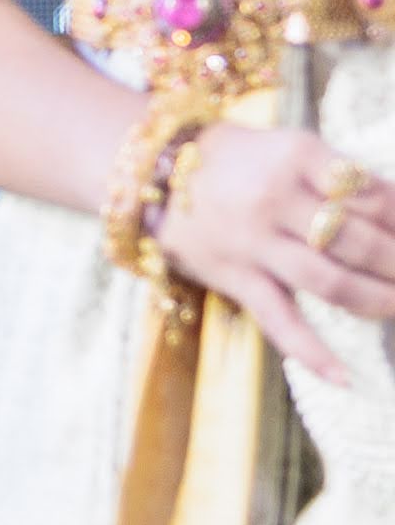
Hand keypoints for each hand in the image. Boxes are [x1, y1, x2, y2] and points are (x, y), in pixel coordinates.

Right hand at [156, 126, 394, 384]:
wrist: (153, 173)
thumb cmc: (234, 159)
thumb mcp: (289, 147)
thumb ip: (338, 178)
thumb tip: (393, 213)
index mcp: (298, 155)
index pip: (373, 194)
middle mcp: (276, 197)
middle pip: (357, 240)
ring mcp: (254, 241)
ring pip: (331, 281)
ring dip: (377, 300)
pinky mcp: (235, 276)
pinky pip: (280, 320)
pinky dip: (312, 352)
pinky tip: (343, 377)